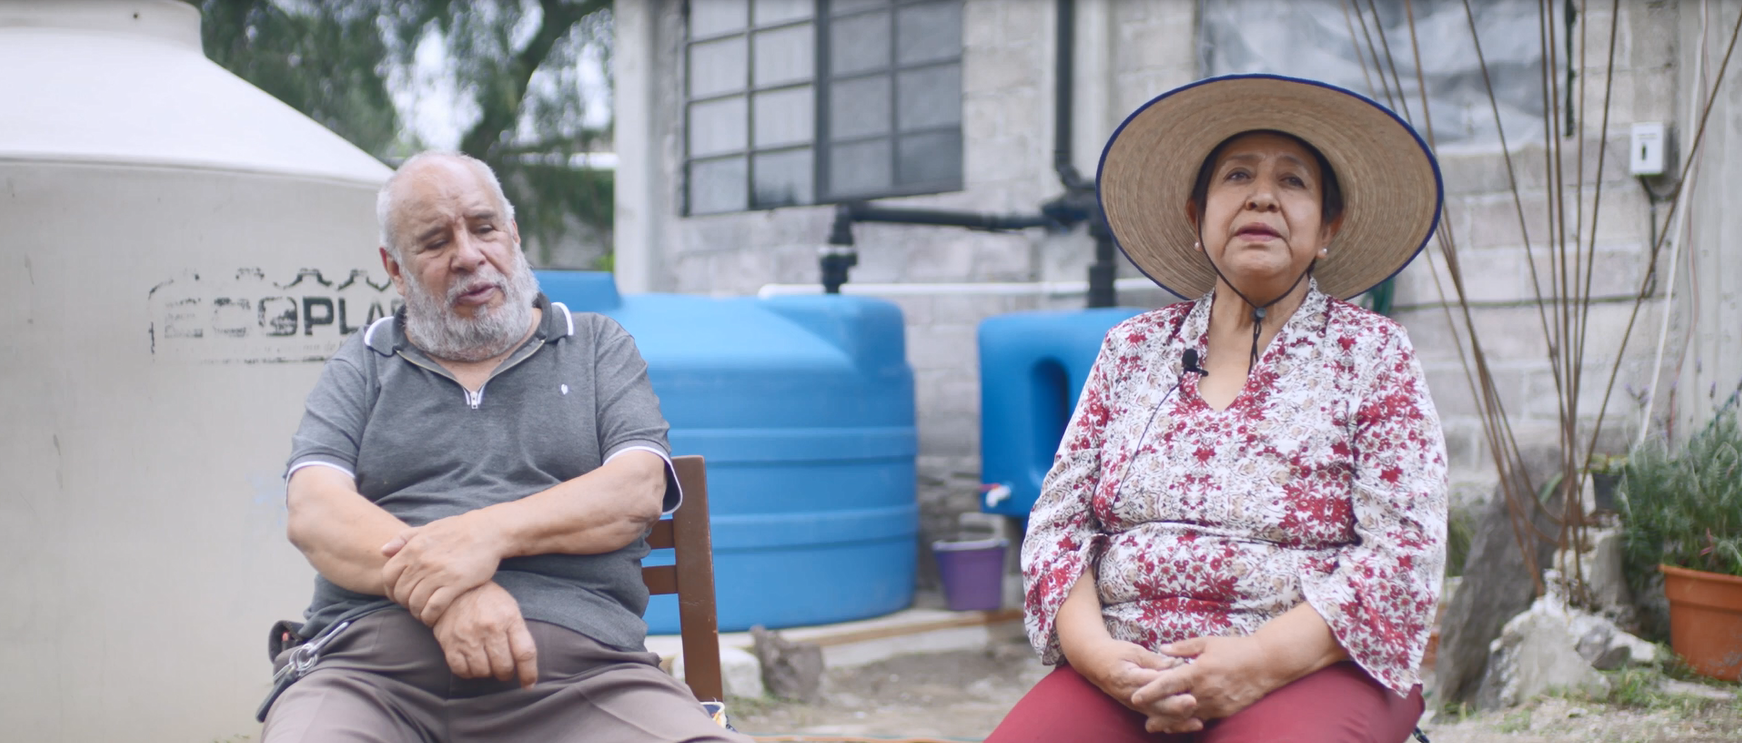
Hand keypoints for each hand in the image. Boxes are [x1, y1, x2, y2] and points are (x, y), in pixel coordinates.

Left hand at [381, 510, 505, 624]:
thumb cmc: (458, 530)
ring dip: (417, 612)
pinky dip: (430, 616)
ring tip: (423, 613)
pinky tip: (433, 617)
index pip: (388, 576)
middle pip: (401, 592)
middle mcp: (422, 561)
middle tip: (413, 606)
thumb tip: (382, 550)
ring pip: (416, 602)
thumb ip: (405, 538)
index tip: (399, 596)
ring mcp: (438, 573)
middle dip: (404, 603)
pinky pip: (434, 607)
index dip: (390, 590)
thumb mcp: (428, 528)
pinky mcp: (456, 583)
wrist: (488, 531)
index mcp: (413, 548)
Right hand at [432, 581, 538, 687]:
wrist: (454, 588)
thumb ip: (518, 634)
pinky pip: (462, 671)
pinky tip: (471, 663)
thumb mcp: (510, 608)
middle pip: (504, 666)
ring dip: (487, 672)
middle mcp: (489, 628)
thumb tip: (526, 664)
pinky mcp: (450, 644)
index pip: (525, 653)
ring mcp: (468, 637)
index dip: (529, 673)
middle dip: (506, 673)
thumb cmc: (488, 600)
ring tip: (486, 662)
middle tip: (503, 669)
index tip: (529, 684)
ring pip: (483, 672)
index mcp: (509, 618)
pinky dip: (469, 672)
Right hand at [1075, 637, 1196, 725]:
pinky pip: (1158, 718)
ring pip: (1158, 715)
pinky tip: (1191, 725)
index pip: (1149, 683)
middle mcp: (1131, 696)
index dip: (1167, 685)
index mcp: (1127, 678)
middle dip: (1175, 706)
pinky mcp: (1141, 708)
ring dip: (1178, 720)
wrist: (1095, 664)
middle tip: (1194, 703)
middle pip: (1156, 704)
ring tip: (1198, 721)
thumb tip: (1174, 664)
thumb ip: (1154, 660)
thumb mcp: (1133, 651)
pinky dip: (1174, 723)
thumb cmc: (1115, 654)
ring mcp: (1135, 705)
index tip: (1183, 683)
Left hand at [1134, 636, 1274, 724]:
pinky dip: (1191, 721)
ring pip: (1189, 716)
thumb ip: (1183, 647)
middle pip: (1176, 706)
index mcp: (1198, 671)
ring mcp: (1216, 703)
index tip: (1136, 697)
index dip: (1151, 691)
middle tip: (1145, 723)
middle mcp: (1205, 690)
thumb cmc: (1235, 648)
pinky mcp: (1226, 710)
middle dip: (1159, 715)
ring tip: (1158, 726)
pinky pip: (1205, 718)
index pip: (1168, 683)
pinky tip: (1183, 723)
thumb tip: (1162, 650)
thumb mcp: (1208, 642)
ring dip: (1173, 722)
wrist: (1266, 663)